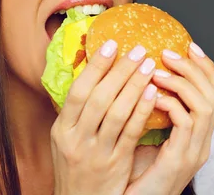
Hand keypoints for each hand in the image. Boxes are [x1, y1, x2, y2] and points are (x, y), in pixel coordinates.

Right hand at [50, 41, 160, 194]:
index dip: (95, 66)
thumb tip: (94, 76)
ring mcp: (95, 152)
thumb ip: (78, 114)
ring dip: (134, 86)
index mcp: (62, 129)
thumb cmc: (76, 168)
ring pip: (116, 113)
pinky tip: (152, 94)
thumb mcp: (67, 140)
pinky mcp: (114, 164)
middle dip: (120, 70)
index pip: (78, 91)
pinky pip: (130, 133)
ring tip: (148, 66)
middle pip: (99, 97)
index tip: (111, 44)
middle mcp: (75, 139)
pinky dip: (141, 111)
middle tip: (138, 50)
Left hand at [125, 43, 213, 194]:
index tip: (189, 46)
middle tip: (170, 53)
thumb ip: (152, 111)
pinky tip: (153, 94)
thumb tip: (140, 77)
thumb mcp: (148, 137)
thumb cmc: (136, 173)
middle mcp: (203, 142)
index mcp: (198, 135)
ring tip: (158, 70)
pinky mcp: (181, 159)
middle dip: (195, 68)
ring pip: (205, 105)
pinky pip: (186, 122)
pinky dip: (171, 103)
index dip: (206, 68)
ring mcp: (195, 151)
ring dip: (182, 82)